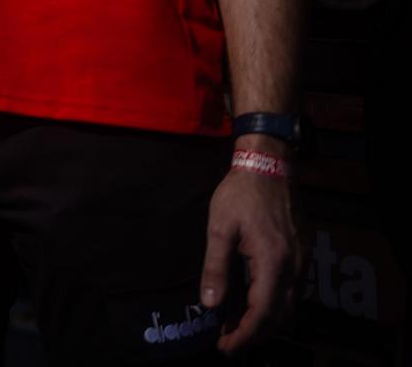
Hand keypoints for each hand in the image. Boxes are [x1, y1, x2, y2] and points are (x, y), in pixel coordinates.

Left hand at [200, 157, 296, 353]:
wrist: (269, 166)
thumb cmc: (240, 194)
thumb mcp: (219, 228)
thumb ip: (216, 267)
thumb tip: (209, 303)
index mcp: (273, 262)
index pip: (262, 312)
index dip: (244, 334)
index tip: (225, 346)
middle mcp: (294, 267)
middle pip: (280, 316)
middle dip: (255, 334)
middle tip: (228, 342)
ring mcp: (303, 261)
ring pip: (290, 306)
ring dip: (266, 322)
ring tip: (238, 327)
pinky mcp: (303, 254)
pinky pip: (293, 291)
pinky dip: (275, 305)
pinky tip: (255, 303)